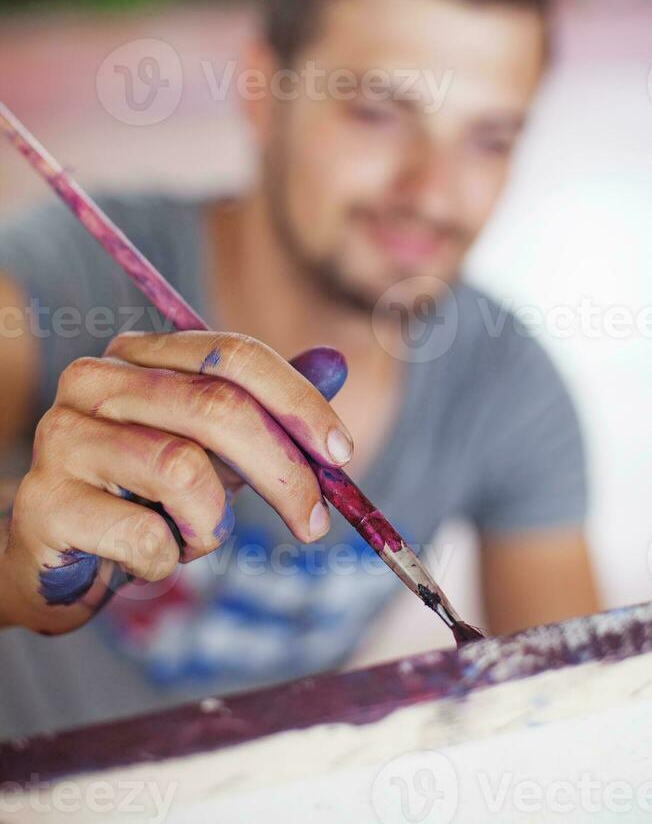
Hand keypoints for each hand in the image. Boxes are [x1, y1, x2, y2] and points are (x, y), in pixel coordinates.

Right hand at [0, 334, 350, 633]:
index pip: (231, 355)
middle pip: (215, 408)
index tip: (341, 454)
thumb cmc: (144, 495)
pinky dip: (166, 560)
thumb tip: (336, 365)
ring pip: (183, 471)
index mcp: (138, 355)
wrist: (57, 557)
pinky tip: (143, 557)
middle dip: (283, 472)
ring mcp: (62, 439)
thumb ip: (267, 407)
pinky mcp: (45, 503)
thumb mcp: (211, 446)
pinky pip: (145, 537)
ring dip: (210, 523)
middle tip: (314, 523)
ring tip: (187, 536)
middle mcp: (94, 381)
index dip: (297, 401)